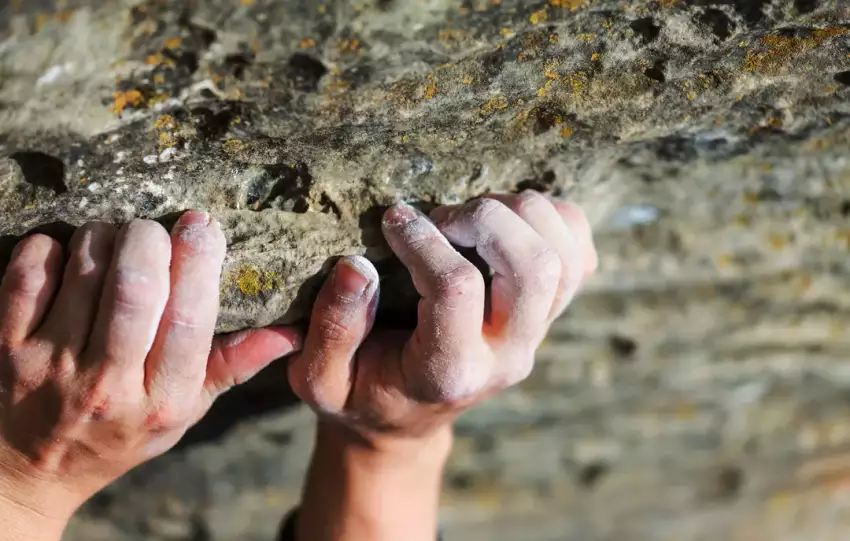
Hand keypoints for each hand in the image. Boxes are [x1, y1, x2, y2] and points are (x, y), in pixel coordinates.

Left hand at [0, 212, 299, 538]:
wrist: (30, 469)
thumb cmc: (120, 432)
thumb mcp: (184, 410)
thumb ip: (232, 366)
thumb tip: (290, 331)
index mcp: (162, 398)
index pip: (189, 319)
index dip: (199, 262)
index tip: (204, 225)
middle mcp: (108, 384)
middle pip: (136, 287)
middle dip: (150, 239)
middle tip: (155, 229)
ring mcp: (52, 365)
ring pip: (87, 272)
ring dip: (106, 236)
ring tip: (116, 238)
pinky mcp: (9, 347)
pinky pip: (31, 274)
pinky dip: (53, 249)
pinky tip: (69, 254)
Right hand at [289, 192, 595, 540]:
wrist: (408, 420)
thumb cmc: (361, 393)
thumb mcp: (322, 379)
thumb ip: (333, 329)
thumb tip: (356, 266)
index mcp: (448, 371)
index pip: (456, 288)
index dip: (422, 240)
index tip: (392, 219)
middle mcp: (507, 354)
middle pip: (533, 267)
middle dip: (485, 218)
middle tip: (440, 216)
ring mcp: (537, 334)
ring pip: (564, 256)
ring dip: (520, 214)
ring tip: (470, 216)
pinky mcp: (550, 313)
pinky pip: (580, 254)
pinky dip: (554, 222)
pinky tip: (507, 222)